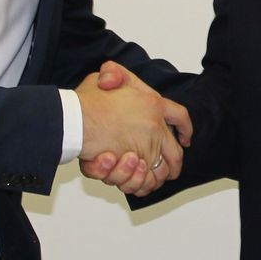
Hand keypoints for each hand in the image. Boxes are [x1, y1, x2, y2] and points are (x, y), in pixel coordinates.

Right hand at [77, 62, 189, 194]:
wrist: (74, 121)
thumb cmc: (85, 101)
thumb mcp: (102, 77)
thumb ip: (113, 75)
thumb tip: (110, 81)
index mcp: (153, 104)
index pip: (180, 116)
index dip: (185, 128)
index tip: (186, 138)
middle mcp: (155, 129)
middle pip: (175, 153)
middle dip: (173, 165)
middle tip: (170, 170)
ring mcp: (146, 149)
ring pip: (159, 172)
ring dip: (153, 177)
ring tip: (140, 173)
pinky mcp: (133, 167)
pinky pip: (145, 183)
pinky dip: (140, 185)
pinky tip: (132, 180)